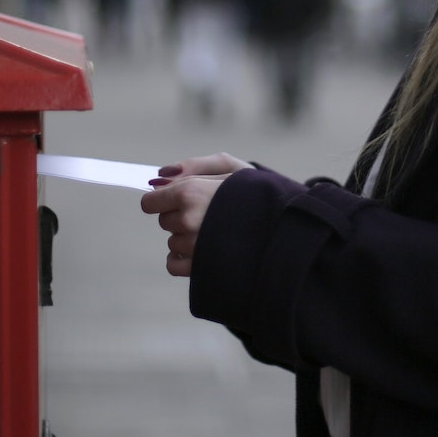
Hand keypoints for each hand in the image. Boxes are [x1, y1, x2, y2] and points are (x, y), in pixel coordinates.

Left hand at [140, 152, 250, 277]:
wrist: (287, 227)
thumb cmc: (258, 193)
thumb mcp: (230, 167)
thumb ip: (192, 166)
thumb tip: (159, 177)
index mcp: (191, 192)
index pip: (150, 202)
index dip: (164, 200)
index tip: (179, 200)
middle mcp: (188, 220)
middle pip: (164, 221)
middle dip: (181, 217)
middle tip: (211, 214)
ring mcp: (194, 247)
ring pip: (173, 242)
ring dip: (188, 238)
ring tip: (217, 233)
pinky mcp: (200, 269)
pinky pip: (173, 265)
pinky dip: (184, 260)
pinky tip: (205, 251)